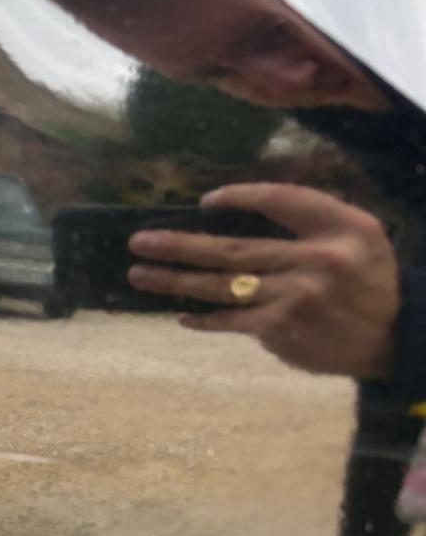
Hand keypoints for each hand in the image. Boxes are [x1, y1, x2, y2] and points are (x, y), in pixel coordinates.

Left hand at [127, 183, 399, 378]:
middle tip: (139, 241)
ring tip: (139, 274)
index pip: (280, 200)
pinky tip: (180, 315)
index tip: (204, 202)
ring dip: (176, 281)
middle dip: (180, 245)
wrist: (395, 338)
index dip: (240, 196)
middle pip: (234, 250)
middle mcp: (317, 260)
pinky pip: (231, 320)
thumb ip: (309, 216)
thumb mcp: (358, 233)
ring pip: (222, 287)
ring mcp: (295, 298)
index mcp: (340, 227)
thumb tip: (237, 208)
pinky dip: (205, 318)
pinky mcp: (282, 329)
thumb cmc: (367, 279)